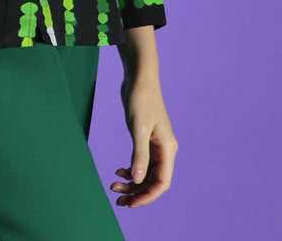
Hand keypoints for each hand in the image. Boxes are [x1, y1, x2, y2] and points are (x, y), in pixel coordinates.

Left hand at [110, 75, 177, 207]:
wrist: (138, 79)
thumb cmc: (141, 100)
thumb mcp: (139, 129)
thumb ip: (139, 155)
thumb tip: (137, 180)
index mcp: (167, 149)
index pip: (162, 182)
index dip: (148, 196)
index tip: (131, 204)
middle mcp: (164, 150)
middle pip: (153, 180)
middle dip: (137, 192)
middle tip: (117, 200)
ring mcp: (155, 145)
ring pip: (146, 172)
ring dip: (132, 182)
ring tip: (114, 187)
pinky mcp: (146, 139)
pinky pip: (141, 162)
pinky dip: (131, 169)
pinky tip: (119, 170)